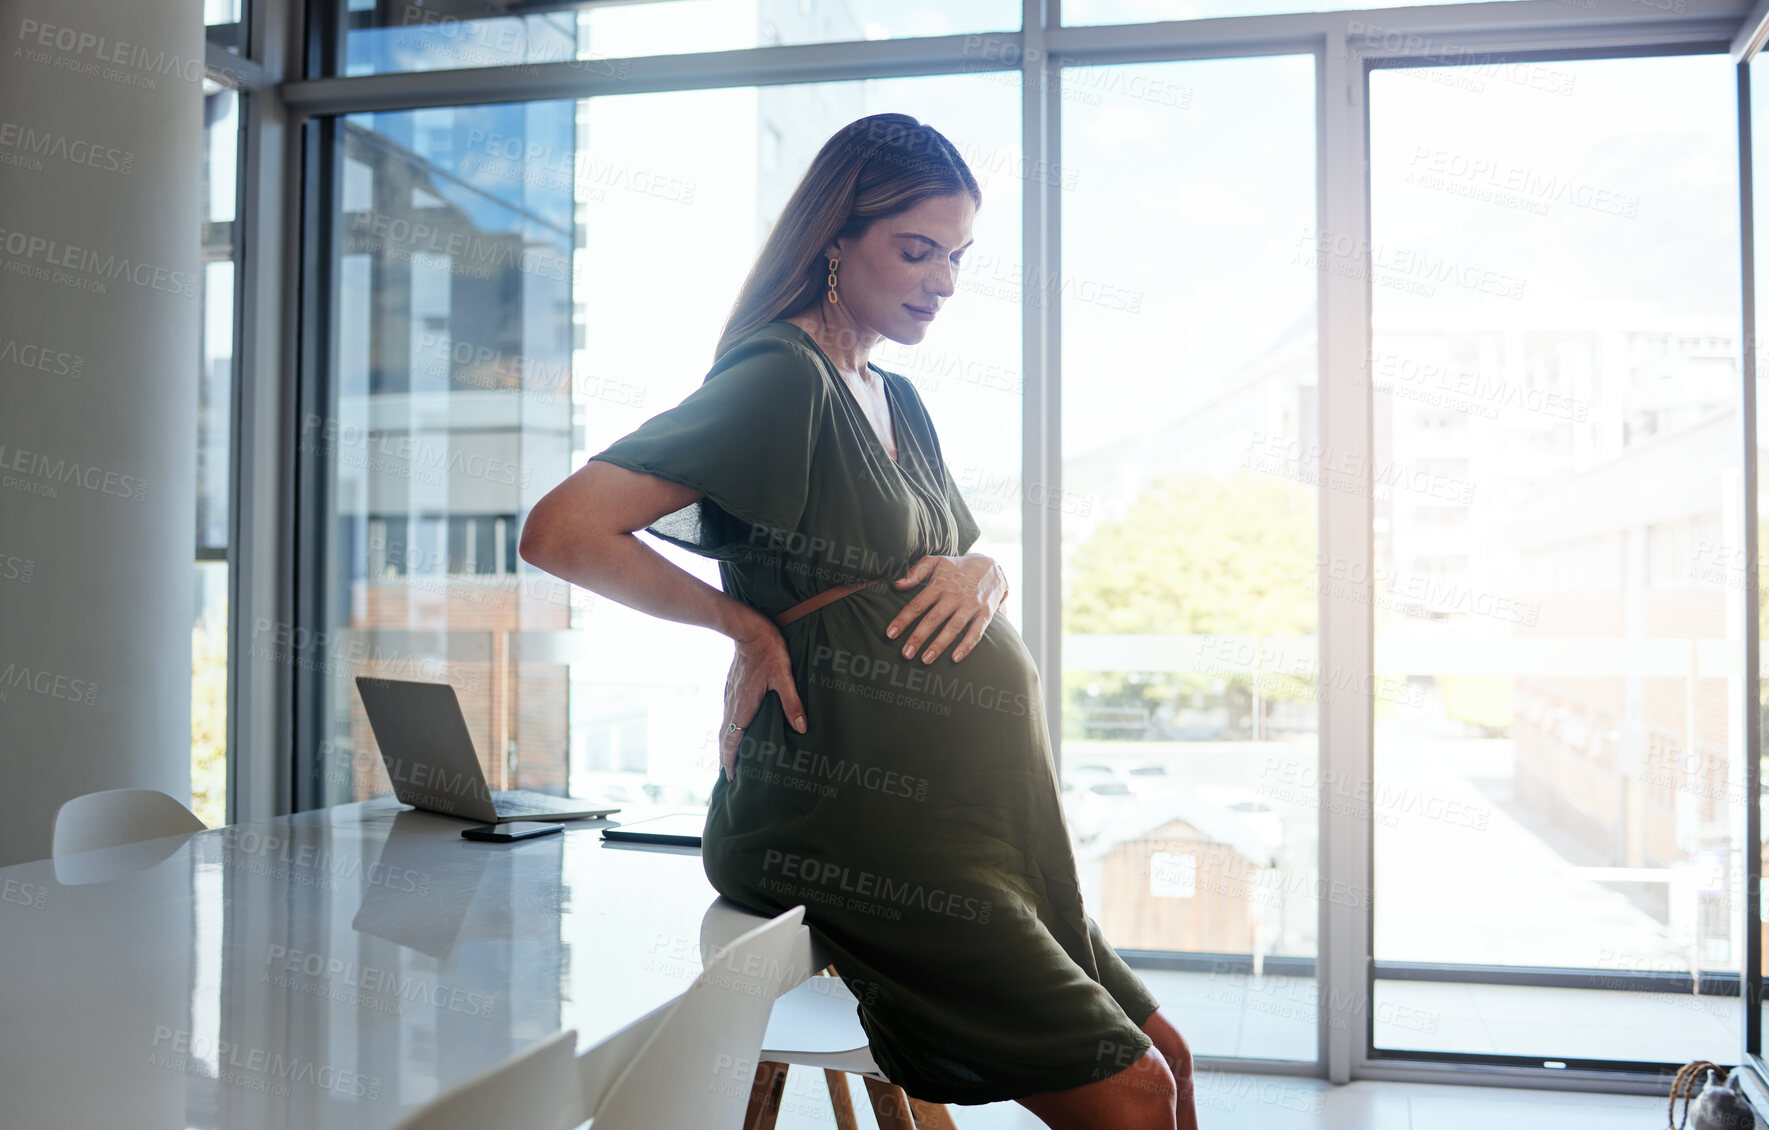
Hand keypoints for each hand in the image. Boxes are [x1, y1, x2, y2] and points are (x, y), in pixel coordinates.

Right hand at [719, 616, 807, 780]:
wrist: (748, 629)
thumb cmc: (768, 651)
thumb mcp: (784, 676)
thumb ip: (792, 703)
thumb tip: (801, 728)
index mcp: (743, 706)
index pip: (732, 740)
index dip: (730, 759)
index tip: (730, 776)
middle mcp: (733, 703)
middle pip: (724, 736)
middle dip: (726, 757)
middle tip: (729, 774)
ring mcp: (730, 694)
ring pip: (725, 725)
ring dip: (726, 743)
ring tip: (732, 757)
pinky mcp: (733, 687)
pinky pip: (728, 714)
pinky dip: (729, 729)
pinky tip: (736, 729)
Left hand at [886, 554, 1006, 664]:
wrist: (992, 567)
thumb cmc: (957, 567)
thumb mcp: (936, 561)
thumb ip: (916, 572)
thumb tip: (896, 586)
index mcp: (940, 584)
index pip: (918, 604)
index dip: (903, 619)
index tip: (890, 634)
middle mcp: (955, 596)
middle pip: (934, 618)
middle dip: (919, 637)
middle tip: (906, 654)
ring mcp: (971, 605)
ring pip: (953, 628)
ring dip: (939, 645)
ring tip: (926, 660)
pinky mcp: (985, 613)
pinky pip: (976, 632)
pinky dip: (966, 646)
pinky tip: (955, 658)